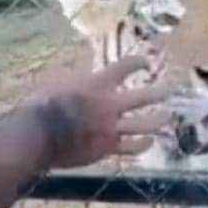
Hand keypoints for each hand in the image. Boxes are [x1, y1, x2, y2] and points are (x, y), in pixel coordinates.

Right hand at [30, 57, 171, 168]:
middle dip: (160, 92)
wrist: (36, 135)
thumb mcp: (55, 79)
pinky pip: (132, 147)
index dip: (138, 63)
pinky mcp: (108, 148)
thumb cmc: (39, 104)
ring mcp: (112, 127)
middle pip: (144, 97)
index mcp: (97, 84)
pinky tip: (149, 141)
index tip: (146, 62)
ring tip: (168, 116)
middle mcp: (110, 104)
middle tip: (171, 88)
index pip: (125, 68)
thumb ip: (74, 71)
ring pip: (145, 124)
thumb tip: (84, 60)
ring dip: (159, 119)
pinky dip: (143, 144)